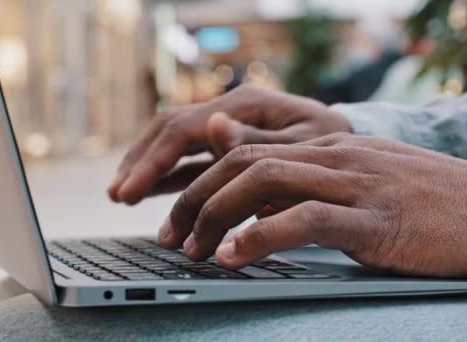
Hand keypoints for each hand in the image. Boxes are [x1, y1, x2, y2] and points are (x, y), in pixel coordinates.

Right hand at [107, 84, 351, 203]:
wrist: (348, 148)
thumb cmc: (331, 145)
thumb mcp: (306, 144)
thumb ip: (260, 141)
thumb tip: (213, 125)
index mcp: (245, 105)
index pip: (185, 129)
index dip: (153, 160)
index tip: (129, 190)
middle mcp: (229, 112)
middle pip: (170, 132)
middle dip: (142, 163)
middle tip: (117, 195)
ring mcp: (225, 130)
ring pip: (174, 145)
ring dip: (147, 170)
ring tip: (122, 196)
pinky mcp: (227, 148)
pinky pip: (189, 161)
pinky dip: (167, 178)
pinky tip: (149, 194)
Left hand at [158, 133, 466, 277]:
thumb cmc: (416, 201)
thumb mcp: (353, 181)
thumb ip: (304, 176)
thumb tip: (252, 179)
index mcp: (326, 147)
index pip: (246, 149)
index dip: (203, 181)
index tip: (181, 217)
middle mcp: (332, 156)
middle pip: (243, 161)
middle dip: (197, 197)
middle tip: (173, 236)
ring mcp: (352, 183)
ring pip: (265, 180)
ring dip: (217, 213)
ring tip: (193, 248)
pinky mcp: (371, 219)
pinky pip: (303, 218)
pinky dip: (261, 236)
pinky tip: (234, 255)